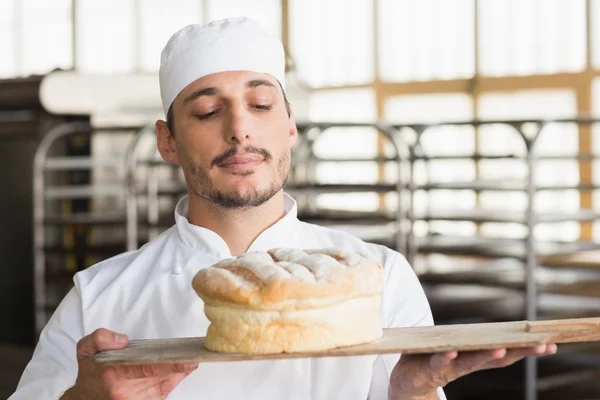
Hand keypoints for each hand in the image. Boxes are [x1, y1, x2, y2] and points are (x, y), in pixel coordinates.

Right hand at [60, 328, 197, 399]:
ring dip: (180, 372)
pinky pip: (164, 392)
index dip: (171, 364)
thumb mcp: (86, 349)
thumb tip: (123, 340)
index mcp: (114, 375)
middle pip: (161, 376)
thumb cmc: (91, 372)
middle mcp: (125, 392)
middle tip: (196, 354)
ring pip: (165, 385)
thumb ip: (101, 338)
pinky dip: (175, 380)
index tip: (188, 358)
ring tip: (192, 358)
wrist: (85, 398)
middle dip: (180, 365)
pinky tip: (183, 369)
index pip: (147, 368)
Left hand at [389, 344, 557, 398]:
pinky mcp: (430, 368)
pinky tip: (453, 351)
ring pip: (470, 361)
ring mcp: (450, 367)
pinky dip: (446, 357)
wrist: (406, 382)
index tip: (551, 343)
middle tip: (542, 346)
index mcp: (474, 356)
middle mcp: (467, 363)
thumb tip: (493, 328)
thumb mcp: (453, 346)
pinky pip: (439, 361)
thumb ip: (469, 340)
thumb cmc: (431, 359)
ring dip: (485, 356)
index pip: (504, 351)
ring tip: (501, 349)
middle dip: (519, 352)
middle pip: (496, 357)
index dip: (526, 348)